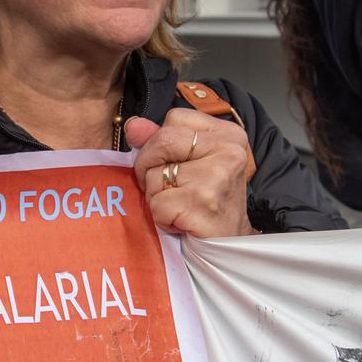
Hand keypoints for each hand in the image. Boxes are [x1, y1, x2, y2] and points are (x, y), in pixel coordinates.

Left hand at [125, 110, 254, 237]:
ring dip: (157, 197)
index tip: (171, 165)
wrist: (226, 244)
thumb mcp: (190, 163)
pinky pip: (158, 204)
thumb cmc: (207, 203)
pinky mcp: (203, 203)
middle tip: (168, 189)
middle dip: (150, 168)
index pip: (174, 118)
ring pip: (155, 175)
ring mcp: (217, 177)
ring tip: (180, 207)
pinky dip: (162, 218)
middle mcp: (228, 151)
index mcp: (228, 135)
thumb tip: (132, 125)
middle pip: (161, 141)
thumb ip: (160, 140)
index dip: (160, 143)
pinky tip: (181, 221)